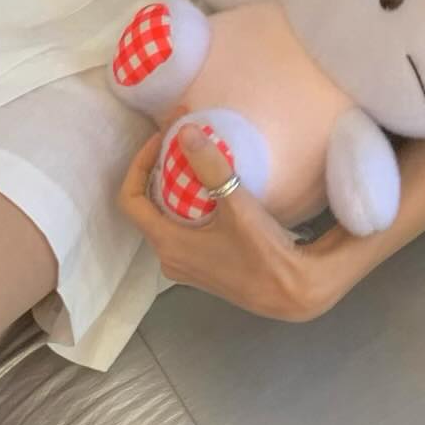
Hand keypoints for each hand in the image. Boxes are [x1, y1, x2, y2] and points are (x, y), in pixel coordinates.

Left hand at [118, 123, 354, 322]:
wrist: (293, 294)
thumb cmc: (262, 255)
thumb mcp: (237, 207)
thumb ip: (210, 167)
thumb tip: (185, 131)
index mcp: (167, 245)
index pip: (131, 199)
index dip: (139, 164)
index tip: (161, 140)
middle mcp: (170, 257)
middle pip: (148, 205)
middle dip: (159, 169)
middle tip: (180, 140)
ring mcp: (186, 264)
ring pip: (167, 216)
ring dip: (175, 185)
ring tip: (195, 156)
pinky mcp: (204, 266)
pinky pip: (183, 227)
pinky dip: (190, 202)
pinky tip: (212, 186)